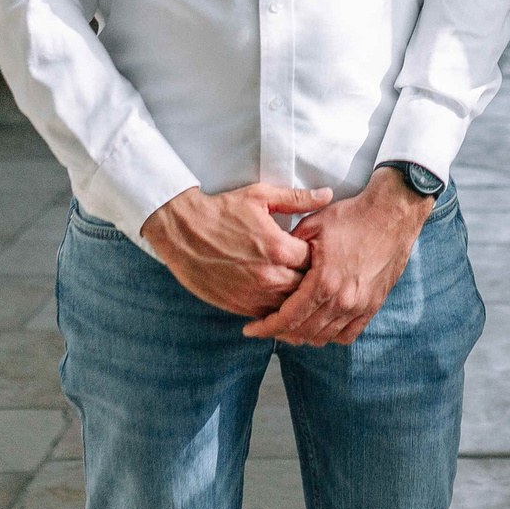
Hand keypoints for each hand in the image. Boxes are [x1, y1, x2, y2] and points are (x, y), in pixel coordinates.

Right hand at [140, 183, 332, 318]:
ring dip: (297, 297)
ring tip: (300, 286)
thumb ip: (297, 199)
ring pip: (290, 305)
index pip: (317, 261)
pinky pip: (269, 314)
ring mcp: (254, 294)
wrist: (181, 231)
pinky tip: (280, 297)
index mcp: (278, 248)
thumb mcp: (260, 196)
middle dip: (313, 279)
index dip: (321, 256)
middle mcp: (269, 276)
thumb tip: (327, 194)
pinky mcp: (239, 306)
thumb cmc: (221, 211)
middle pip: (307, 287)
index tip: (319, 250)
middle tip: (314, 270)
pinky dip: (277, 308)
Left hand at [240, 168, 433, 346]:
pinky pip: (348, 334)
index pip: (287, 318)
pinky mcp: (373, 305)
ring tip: (290, 326)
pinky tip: (320, 327)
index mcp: (323, 282)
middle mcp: (342, 300)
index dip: (265, 328)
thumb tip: (272, 262)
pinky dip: (330, 335)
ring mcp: (359, 305)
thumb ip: (290, 249)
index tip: (251, 330)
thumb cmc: (353, 217)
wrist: (393, 214)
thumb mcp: (313, 226)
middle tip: (267, 327)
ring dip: (303, 336)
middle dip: (280, 333)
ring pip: (324, 337)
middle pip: (303, 333)